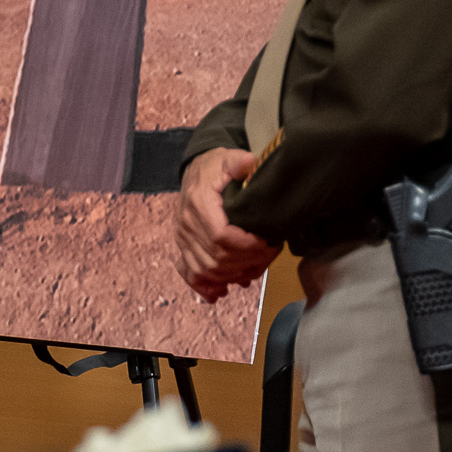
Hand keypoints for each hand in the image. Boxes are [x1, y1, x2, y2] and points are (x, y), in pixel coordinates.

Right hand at [175, 148, 281, 302]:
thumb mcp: (228, 158)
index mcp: (198, 202)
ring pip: (206, 270)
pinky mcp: (183, 245)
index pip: (221, 236)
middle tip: (269, 255)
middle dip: (246, 262)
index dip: (246, 246)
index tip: (266, 243)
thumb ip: (239, 162)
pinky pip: (189, 272)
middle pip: (216, 258)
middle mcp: (186, 223)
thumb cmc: (213, 165)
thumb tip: (250, 162)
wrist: (195, 170)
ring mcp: (182, 237)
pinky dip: (204, 286)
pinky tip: (220, 293)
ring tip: (254, 269)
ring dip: (233, 275)